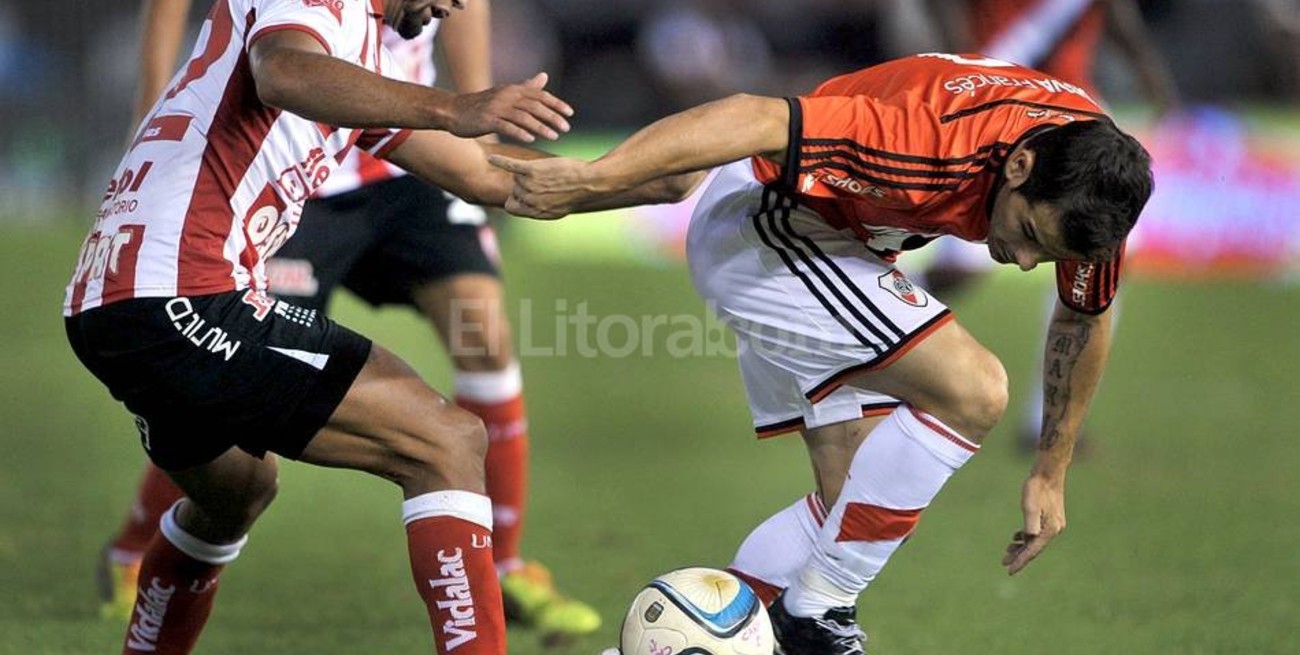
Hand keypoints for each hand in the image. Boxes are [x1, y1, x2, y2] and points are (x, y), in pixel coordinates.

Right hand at [445, 72, 572, 141]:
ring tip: (554, 137)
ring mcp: (497, 108)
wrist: (454, 111)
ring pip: (524, 117)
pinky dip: (520, 132)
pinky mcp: (487, 120)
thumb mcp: (506, 94)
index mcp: (514, 90)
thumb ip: (526, 87)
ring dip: (541, 127)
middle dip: (553, 116)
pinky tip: (531, 139)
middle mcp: (507, 96)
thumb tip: (544, 76)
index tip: (570, 114)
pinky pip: (507, 126)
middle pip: (535, 105)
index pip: (540, 95)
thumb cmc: (482, 105)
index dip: (556, 104)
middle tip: (566, 128)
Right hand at [488, 155, 596, 218]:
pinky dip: (500, 161)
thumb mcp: (558, 209)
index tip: (516, 195)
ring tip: (546, 172)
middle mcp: (530, 201)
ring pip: (517, 176)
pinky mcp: (532, 170)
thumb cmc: (576, 194)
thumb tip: (530, 210)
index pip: (511, 208)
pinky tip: (491, 157)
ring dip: (527, 172)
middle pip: (514, 189)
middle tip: (542, 178)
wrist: (588, 182)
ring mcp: (530, 185)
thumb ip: (540, 209)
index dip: (513, 200)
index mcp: (535, 212)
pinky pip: (510, 166)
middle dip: (524, 184)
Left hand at [1002, 473, 1065, 574]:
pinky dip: (1026, 537)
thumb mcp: (1030, 505)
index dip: (1020, 561)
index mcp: (1050, 530)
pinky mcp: (1051, 518)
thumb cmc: (1037, 487)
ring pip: (1035, 541)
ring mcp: (1053, 524)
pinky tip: (1017, 536)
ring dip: (1021, 546)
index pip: (1032, 551)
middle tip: (1003, 562)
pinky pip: (1037, 533)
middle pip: (1034, 548)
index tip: (1009, 571)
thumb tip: (1028, 538)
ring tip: (1007, 551)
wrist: (1048, 472)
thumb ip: (1030, 523)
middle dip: (1019, 556)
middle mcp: (1054, 530)